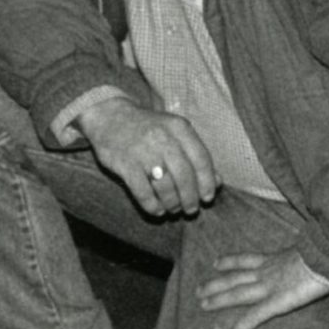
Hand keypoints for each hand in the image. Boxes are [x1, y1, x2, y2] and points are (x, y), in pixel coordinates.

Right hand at [74, 97, 217, 216]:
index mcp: (180, 128)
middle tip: (191, 210)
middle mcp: (163, 138)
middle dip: (190, 197)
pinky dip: (151, 204)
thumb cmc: (151, 129)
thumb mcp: (177, 133)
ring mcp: (143, 151)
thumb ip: (197, 154)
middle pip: (184, 175)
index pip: (201, 159)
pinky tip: (157, 210)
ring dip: (172, 202)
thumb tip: (217, 182)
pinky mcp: (124, 164)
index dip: (207, 181)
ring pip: (164, 185)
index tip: (208, 198)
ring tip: (174, 209)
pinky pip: (142, 190)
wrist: (111, 117)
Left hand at [195, 249, 328, 328]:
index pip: (248, 260)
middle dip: (216, 284)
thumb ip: (306, 252)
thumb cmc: (327, 251)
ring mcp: (271, 287)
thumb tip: (313, 251)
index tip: (216, 263)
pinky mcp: (278, 302)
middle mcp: (268, 272)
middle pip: (236, 278)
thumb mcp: (312, 247)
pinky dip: (242, 324)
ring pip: (239, 293)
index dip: (231, 261)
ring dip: (220, 300)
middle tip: (198, 290)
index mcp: (277, 259)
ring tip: (203, 306)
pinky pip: (256, 315)